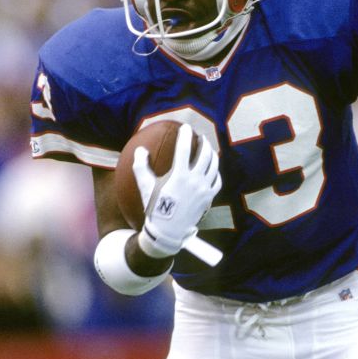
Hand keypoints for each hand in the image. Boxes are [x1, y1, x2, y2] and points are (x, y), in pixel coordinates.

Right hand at [134, 124, 222, 261]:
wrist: (168, 230)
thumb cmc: (154, 207)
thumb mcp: (145, 186)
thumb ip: (140, 166)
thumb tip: (140, 149)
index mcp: (179, 175)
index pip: (184, 148)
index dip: (185, 135)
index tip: (185, 127)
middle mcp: (195, 180)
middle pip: (204, 154)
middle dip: (203, 142)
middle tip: (200, 137)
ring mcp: (204, 189)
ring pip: (213, 166)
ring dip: (211, 154)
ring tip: (208, 149)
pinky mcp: (209, 198)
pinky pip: (217, 180)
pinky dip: (215, 172)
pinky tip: (212, 169)